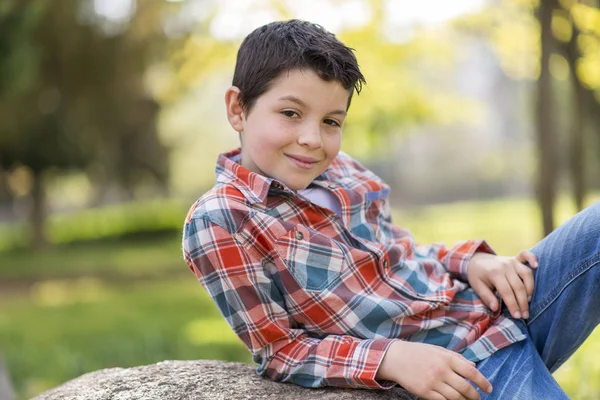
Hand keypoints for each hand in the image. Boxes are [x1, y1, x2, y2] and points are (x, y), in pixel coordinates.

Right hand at [376, 341, 491, 398]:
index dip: (483, 382)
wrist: (395, 358)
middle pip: (466, 388)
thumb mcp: (439, 350)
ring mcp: (433, 382)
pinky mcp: (425, 392)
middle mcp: (441, 370)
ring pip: (456, 397)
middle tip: (477, 398)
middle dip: (475, 396)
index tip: (489, 388)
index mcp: (447, 358)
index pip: (471, 372)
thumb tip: (474, 368)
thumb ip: (457, 357)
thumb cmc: (418, 352)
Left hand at [466, 250, 537, 318]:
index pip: (507, 292)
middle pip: (518, 286)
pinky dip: (532, 259)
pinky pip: (526, 255)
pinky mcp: (515, 258)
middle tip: (525, 315)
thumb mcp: (477, 286)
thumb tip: (495, 308)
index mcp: (494, 273)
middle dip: (523, 302)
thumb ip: (486, 297)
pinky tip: (536, 266)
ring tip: (528, 301)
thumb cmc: (477, 276)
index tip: (517, 316)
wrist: (475, 260)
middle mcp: (505, 266)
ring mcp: (511, 261)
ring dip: (530, 288)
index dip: (513, 305)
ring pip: (526, 274)